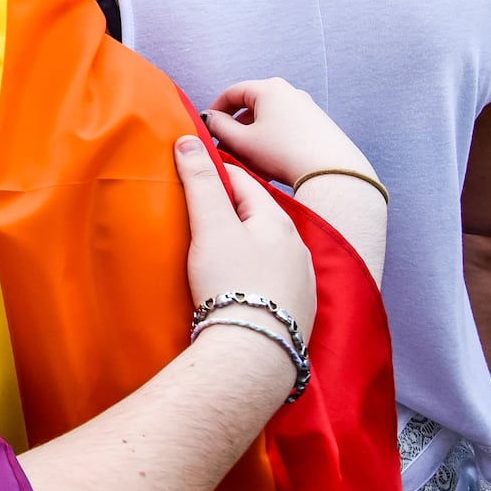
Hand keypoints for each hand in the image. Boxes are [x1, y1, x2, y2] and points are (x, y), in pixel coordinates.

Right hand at [174, 134, 316, 341]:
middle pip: (258, 215)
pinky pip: (274, 279)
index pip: (243, 182)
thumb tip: (189, 140)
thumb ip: (201, 182)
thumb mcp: (211, 226)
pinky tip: (240, 283)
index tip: (192, 171)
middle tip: (198, 211)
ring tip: (217, 249)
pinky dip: (255, 273)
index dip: (215, 173)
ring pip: (269, 248)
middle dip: (230, 209)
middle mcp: (297, 247)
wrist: (253, 350)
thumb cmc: (231, 283)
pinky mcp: (298, 310)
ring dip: (245, 243)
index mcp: (277, 221)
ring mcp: (301, 280)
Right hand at [202, 78, 374, 187]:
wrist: (330, 171)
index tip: (207, 128)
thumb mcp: (241, 141)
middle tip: (224, 147)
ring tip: (246, 158)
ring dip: (252, 134)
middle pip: (251, 105)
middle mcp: (289, 91)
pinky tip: (269, 160)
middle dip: (234, 126)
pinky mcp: (317, 123)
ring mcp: (306, 106)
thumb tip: (207, 118)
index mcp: (269, 88)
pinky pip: (285, 126)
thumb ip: (218, 127)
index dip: (215, 110)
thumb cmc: (283, 153)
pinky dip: (271, 138)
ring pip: (268, 117)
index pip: (232, 92)